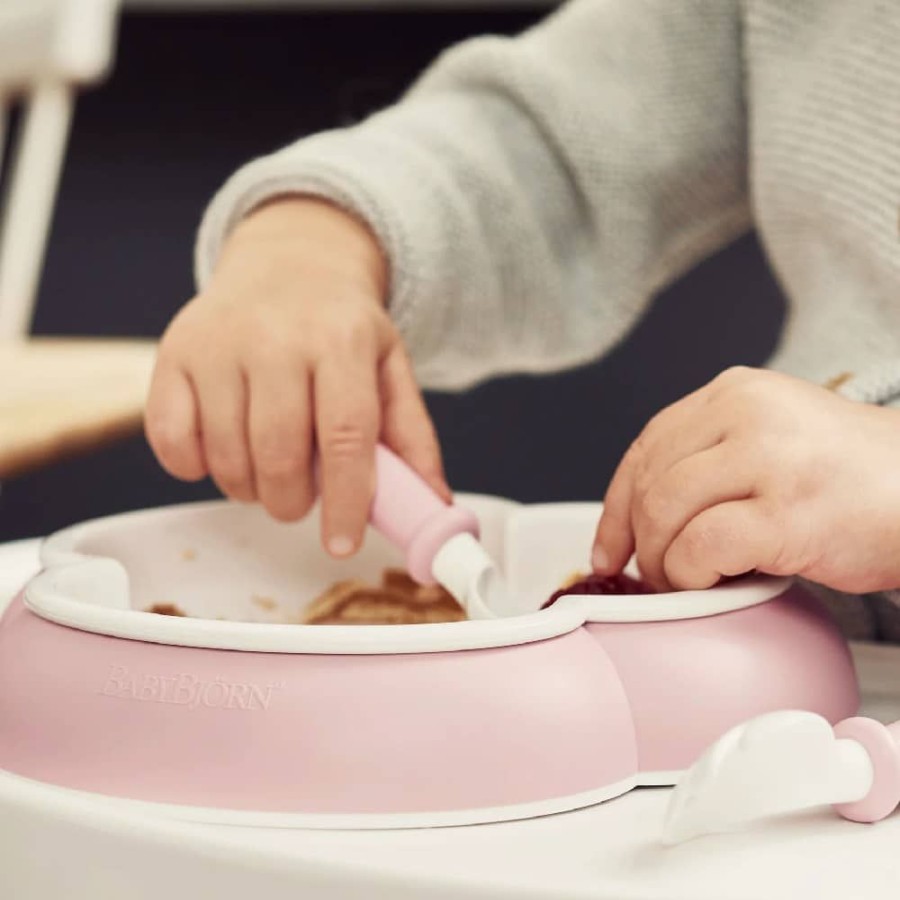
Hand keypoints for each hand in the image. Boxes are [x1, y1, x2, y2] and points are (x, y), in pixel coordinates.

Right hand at [145, 197, 448, 555]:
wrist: (287, 266)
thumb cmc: (341, 329)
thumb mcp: (389, 368)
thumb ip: (411, 436)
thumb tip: (431, 502)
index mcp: (342, 340)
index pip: (345, 436)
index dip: (345, 501)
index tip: (342, 543)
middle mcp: (276, 337)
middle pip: (279, 454)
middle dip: (291, 502)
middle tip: (299, 501)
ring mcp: (217, 344)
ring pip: (226, 457)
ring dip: (248, 489)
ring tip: (267, 471)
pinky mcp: (173, 355)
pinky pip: (172, 443)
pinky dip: (196, 467)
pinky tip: (222, 450)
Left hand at [592, 366, 899, 592]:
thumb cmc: (855, 480)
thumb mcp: (774, 439)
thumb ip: (712, 456)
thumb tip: (639, 513)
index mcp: (736, 392)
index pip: (647, 445)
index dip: (616, 505)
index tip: (608, 546)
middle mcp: (747, 413)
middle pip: (650, 482)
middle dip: (638, 542)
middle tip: (652, 575)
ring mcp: (769, 459)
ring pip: (665, 513)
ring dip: (663, 563)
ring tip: (686, 582)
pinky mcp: (788, 511)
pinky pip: (702, 548)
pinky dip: (692, 575)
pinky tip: (714, 584)